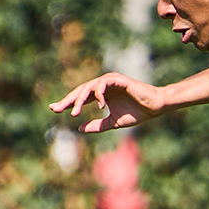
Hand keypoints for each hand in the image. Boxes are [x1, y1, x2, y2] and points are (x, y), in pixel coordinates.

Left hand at [49, 73, 167, 132]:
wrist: (154, 107)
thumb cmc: (136, 113)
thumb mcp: (112, 123)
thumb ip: (97, 126)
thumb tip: (79, 128)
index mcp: (101, 95)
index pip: (80, 97)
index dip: (67, 103)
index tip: (54, 110)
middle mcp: (103, 86)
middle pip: (80, 91)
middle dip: (67, 100)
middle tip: (56, 109)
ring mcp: (110, 81)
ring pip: (88, 87)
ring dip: (80, 100)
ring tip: (74, 113)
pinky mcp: (118, 79)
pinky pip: (102, 83)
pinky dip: (98, 94)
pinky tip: (99, 106)